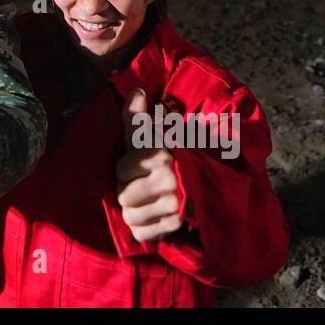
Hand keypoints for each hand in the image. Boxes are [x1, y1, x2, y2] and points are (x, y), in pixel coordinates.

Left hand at [115, 87, 182, 240]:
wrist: (203, 183)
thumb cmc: (167, 157)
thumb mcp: (151, 136)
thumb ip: (137, 116)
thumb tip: (135, 90)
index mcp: (161, 157)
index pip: (121, 169)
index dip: (125, 168)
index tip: (138, 166)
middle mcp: (170, 182)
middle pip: (124, 196)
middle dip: (129, 190)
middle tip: (142, 185)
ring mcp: (174, 207)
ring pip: (131, 216)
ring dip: (134, 210)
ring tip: (147, 201)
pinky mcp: (176, 228)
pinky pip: (142, 233)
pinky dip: (143, 228)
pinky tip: (152, 216)